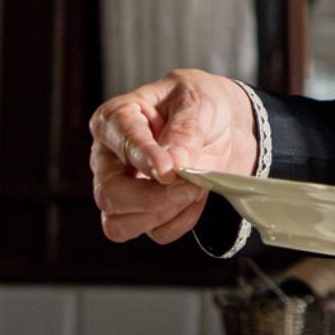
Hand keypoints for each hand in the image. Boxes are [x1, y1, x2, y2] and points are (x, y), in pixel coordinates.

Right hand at [87, 69, 258, 243]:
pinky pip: (156, 233)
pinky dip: (181, 221)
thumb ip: (185, 131)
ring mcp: (122, 190)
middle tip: (189, 186)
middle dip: (151, 198)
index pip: (120, 142)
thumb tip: (173, 164)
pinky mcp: (145, 212)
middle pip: (109, 194)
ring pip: (121, 224)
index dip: (143, 158)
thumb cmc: (201, 103)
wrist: (225, 124)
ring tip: (194, 189)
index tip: (168, 170)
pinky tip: (196, 198)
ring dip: (164, 214)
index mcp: (115, 119)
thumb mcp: (199, 102)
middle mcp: (110, 159)